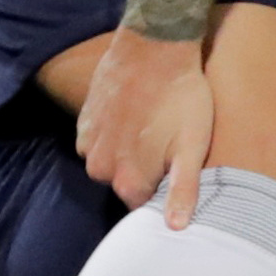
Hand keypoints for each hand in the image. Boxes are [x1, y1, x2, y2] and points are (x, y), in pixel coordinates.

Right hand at [73, 31, 213, 225]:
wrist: (154, 46)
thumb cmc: (181, 97)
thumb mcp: (192, 147)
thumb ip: (183, 191)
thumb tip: (177, 229)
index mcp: (128, 181)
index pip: (144, 207)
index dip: (163, 193)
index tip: (175, 174)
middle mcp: (100, 168)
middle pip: (126, 185)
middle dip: (145, 173)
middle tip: (167, 146)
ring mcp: (87, 143)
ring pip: (111, 163)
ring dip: (128, 153)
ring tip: (151, 129)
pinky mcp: (83, 121)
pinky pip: (98, 142)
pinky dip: (113, 135)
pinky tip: (133, 117)